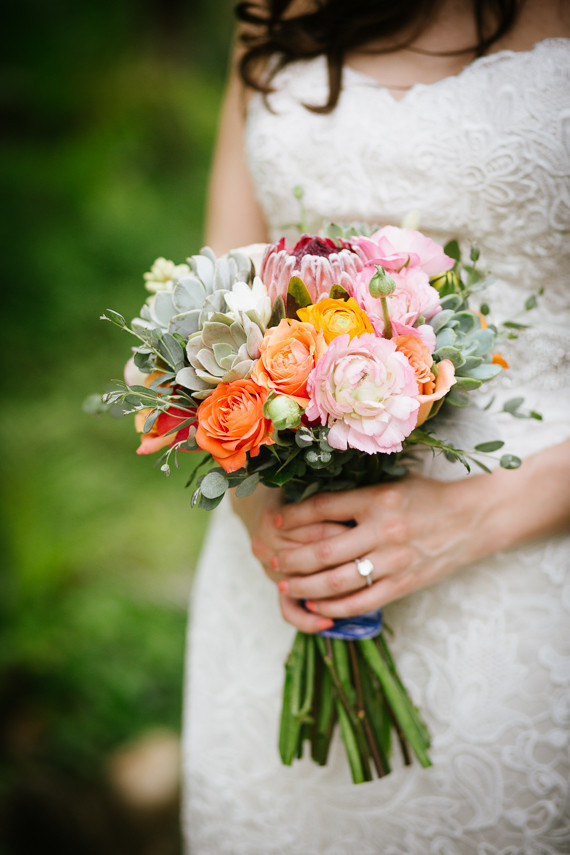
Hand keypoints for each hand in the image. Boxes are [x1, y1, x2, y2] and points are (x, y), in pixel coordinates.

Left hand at [236, 441, 569, 632]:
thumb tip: (315, 506)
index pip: (323, 508)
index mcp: (378, 499)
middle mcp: (383, 530)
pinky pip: (363, 601)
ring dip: (306, 585)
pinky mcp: (404, 584)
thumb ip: (357, 497)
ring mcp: (394, 561)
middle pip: (324, 549)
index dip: (294, 517)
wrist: (474, 519)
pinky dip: (336, 606)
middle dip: (292, 557)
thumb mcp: (393, 485)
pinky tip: (317, 605)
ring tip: (286, 585)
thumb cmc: (430, 498)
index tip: (275, 521)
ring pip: (339, 580)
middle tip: (272, 559)